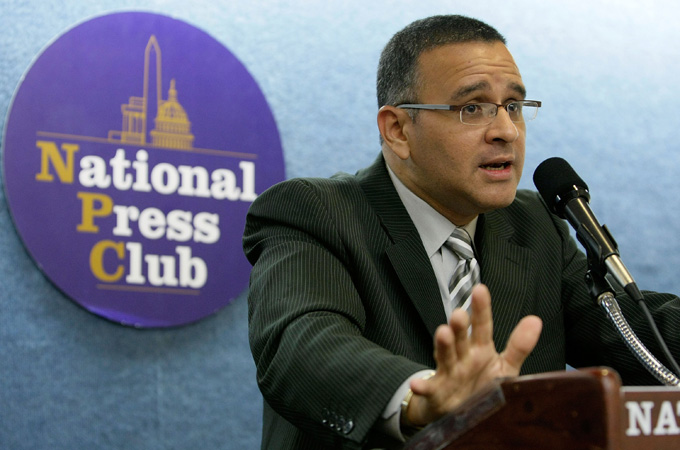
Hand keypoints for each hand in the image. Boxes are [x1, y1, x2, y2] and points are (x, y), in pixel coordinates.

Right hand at [405, 283, 542, 425]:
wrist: (458, 411)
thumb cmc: (482, 385)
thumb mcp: (504, 367)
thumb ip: (519, 346)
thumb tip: (536, 320)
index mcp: (480, 349)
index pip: (482, 325)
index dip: (481, 308)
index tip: (480, 289)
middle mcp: (462, 356)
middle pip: (461, 337)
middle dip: (459, 325)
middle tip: (460, 313)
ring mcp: (448, 372)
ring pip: (445, 356)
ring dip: (442, 344)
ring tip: (443, 333)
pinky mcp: (437, 391)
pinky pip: (428, 388)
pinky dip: (422, 387)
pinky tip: (417, 384)